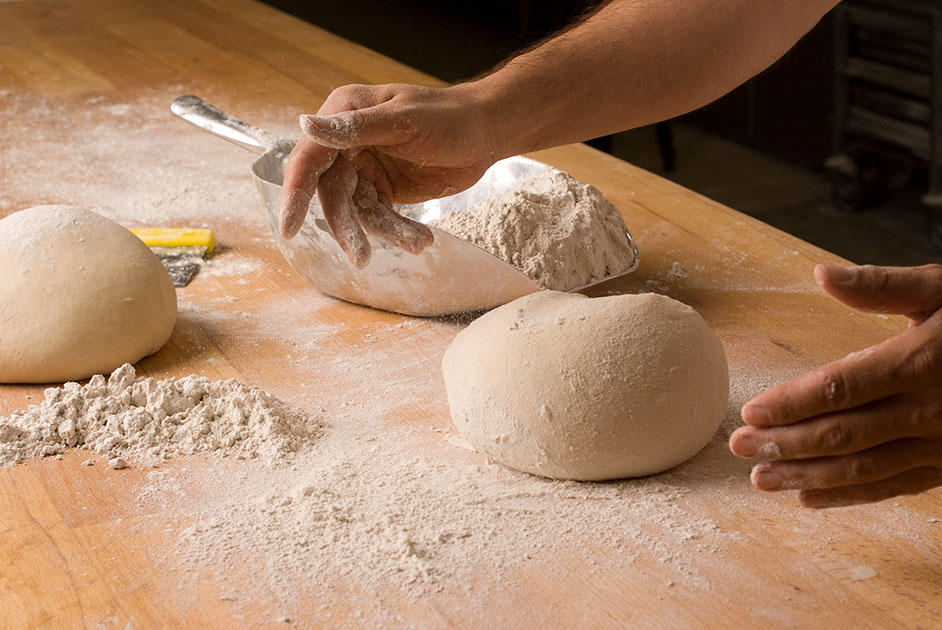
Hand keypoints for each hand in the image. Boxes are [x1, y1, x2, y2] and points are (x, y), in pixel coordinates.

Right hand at [280, 83, 497, 266]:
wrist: (485, 133)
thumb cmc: (448, 116)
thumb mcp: (404, 121)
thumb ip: (355, 128)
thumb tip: (305, 125)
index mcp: (344, 114)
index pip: (311, 157)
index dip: (295, 192)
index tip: (289, 227)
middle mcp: (348, 143)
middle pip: (332, 193)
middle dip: (347, 227)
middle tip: (361, 257)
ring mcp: (365, 168)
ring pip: (359, 211)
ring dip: (385, 231)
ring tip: (415, 242)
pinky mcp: (384, 190)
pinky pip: (380, 218)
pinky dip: (399, 231)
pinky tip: (421, 239)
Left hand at [729, 263, 941, 507]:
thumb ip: (881, 285)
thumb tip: (820, 274)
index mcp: (919, 362)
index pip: (841, 388)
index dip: (792, 403)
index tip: (750, 413)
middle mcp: (929, 410)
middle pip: (845, 433)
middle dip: (786, 444)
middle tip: (738, 449)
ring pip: (865, 468)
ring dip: (808, 476)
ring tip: (760, 481)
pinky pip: (895, 486)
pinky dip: (851, 496)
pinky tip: (810, 498)